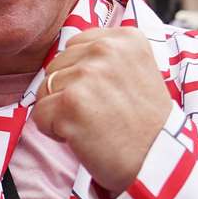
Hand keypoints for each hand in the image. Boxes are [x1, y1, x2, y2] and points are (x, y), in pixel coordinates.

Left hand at [33, 28, 172, 192]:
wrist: (157, 160)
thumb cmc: (144, 122)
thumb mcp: (136, 70)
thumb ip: (104, 56)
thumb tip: (65, 52)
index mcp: (124, 38)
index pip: (73, 47)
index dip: (81, 77)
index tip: (108, 95)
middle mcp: (106, 50)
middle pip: (56, 67)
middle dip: (68, 93)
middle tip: (101, 113)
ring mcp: (87, 75)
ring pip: (45, 90)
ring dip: (61, 112)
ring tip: (94, 124)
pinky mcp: (71, 104)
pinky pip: (39, 114)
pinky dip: (54, 131)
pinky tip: (83, 136)